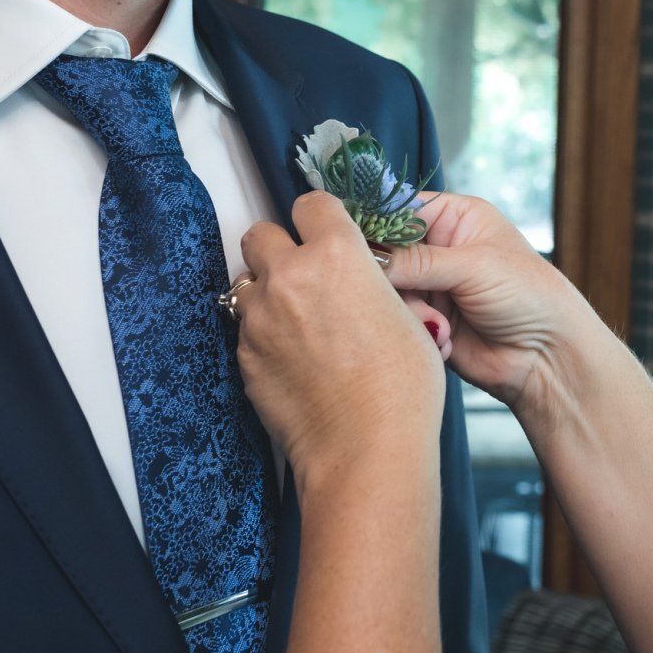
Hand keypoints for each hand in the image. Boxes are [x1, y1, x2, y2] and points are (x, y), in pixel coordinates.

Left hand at [234, 192, 445, 482]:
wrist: (365, 449)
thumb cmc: (401, 388)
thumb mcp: (408, 318)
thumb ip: (372, 286)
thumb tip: (362, 284)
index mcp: (338, 254)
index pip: (311, 204)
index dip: (320, 219)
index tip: (326, 233)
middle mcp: (290, 276)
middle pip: (260, 234)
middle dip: (279, 249)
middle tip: (303, 276)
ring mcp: (259, 317)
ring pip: (246, 283)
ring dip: (266, 293)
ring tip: (295, 323)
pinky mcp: (244, 356)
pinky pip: (245, 330)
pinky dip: (263, 336)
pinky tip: (292, 361)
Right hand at [385, 192, 606, 417]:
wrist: (548, 357)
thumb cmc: (528, 295)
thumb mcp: (473, 266)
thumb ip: (416, 260)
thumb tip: (366, 255)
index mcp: (453, 217)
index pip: (397, 209)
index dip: (374, 226)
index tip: (356, 247)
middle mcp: (437, 248)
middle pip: (385, 252)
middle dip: (393, 278)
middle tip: (404, 294)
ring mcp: (430, 286)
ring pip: (386, 291)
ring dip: (410, 310)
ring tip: (439, 323)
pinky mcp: (427, 321)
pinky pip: (398, 321)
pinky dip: (418, 330)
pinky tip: (444, 338)